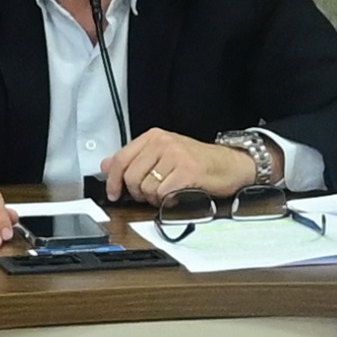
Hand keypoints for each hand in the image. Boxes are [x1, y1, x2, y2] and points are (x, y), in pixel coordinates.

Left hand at [102, 130, 258, 205]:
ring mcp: (176, 156)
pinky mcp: (187, 171)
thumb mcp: (162, 154)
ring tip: (167, 192)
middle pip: (131, 176)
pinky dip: (168, 200)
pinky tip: (177, 194)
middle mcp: (163, 142)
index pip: (120, 159)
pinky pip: (164, 193)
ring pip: (146, 187)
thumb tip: (106, 165)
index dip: (113, 180)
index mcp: (154, 136)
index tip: (114, 193)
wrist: (229, 164)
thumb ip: (134, 159)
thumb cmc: (197, 161)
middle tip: (149, 194)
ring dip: (154, 198)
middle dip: (137, 192)